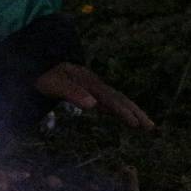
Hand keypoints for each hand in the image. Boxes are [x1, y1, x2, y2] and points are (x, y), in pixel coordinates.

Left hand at [34, 63, 154, 129]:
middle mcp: (95, 84)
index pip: (110, 99)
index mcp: (89, 83)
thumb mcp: (53, 84)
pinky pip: (111, 100)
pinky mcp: (91, 90)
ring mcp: (94, 86)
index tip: (134, 122)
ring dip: (132, 111)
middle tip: (151, 126)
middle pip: (119, 98)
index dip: (122, 110)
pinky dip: (122, 108)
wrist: (40, 63)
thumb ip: (72, 92)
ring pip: (118, 99)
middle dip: (136, 112)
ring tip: (146, 124)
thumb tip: (93, 105)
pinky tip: (127, 116)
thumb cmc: (44, 76)